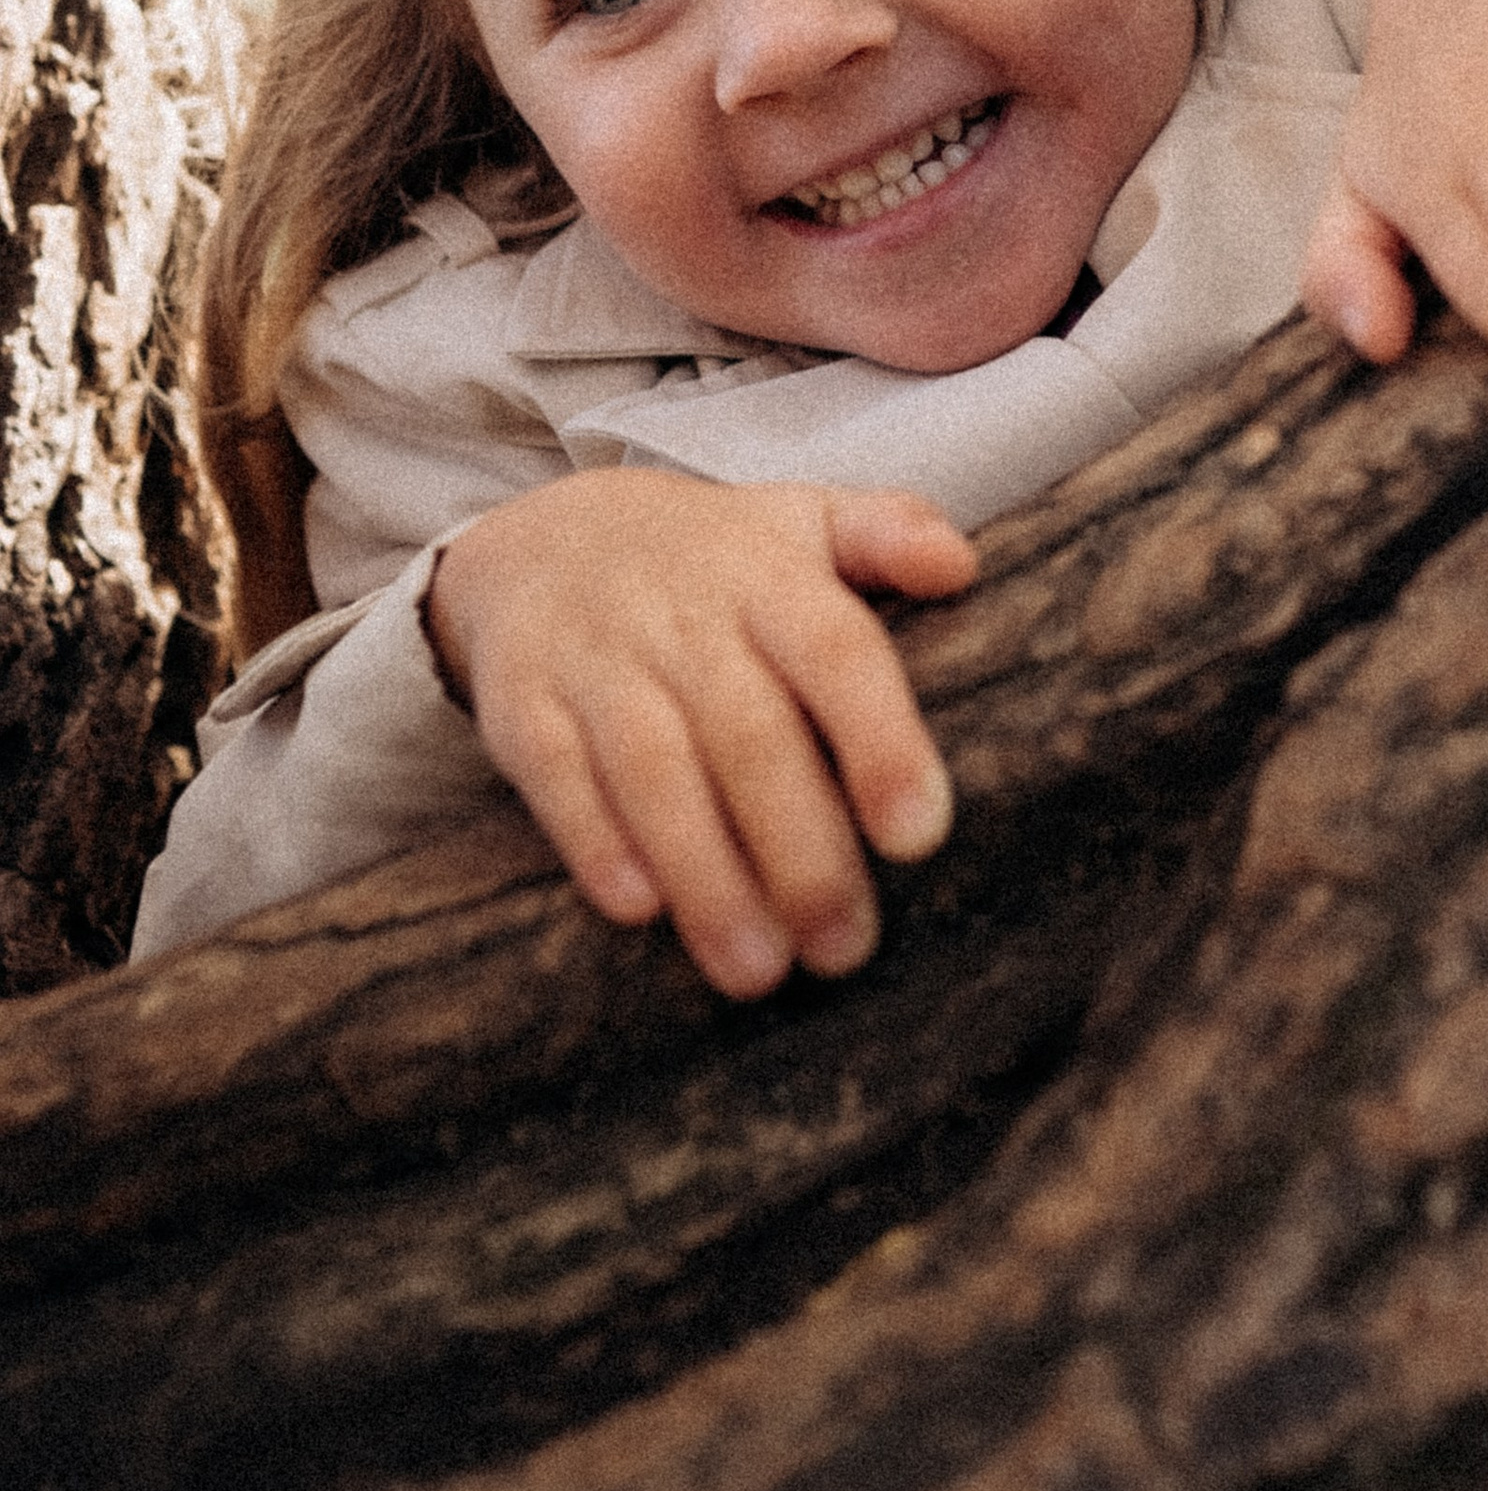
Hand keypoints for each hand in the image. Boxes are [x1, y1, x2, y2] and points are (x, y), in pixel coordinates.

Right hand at [426, 469, 975, 998]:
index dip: (878, 739)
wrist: (547, 535)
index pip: (835, 649)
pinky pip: (557, 779)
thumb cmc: (715, 560)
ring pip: (655, 770)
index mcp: (769, 574)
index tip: (919, 835)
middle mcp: (683, 616)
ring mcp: (597, 660)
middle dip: (801, 849)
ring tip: (759, 970)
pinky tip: (641, 912)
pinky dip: (595, 844)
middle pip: (748, 733)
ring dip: (707, 875)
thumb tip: (961, 565)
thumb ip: (888, 532)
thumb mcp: (803, 519)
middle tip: (846, 948)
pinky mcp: (522, 708)